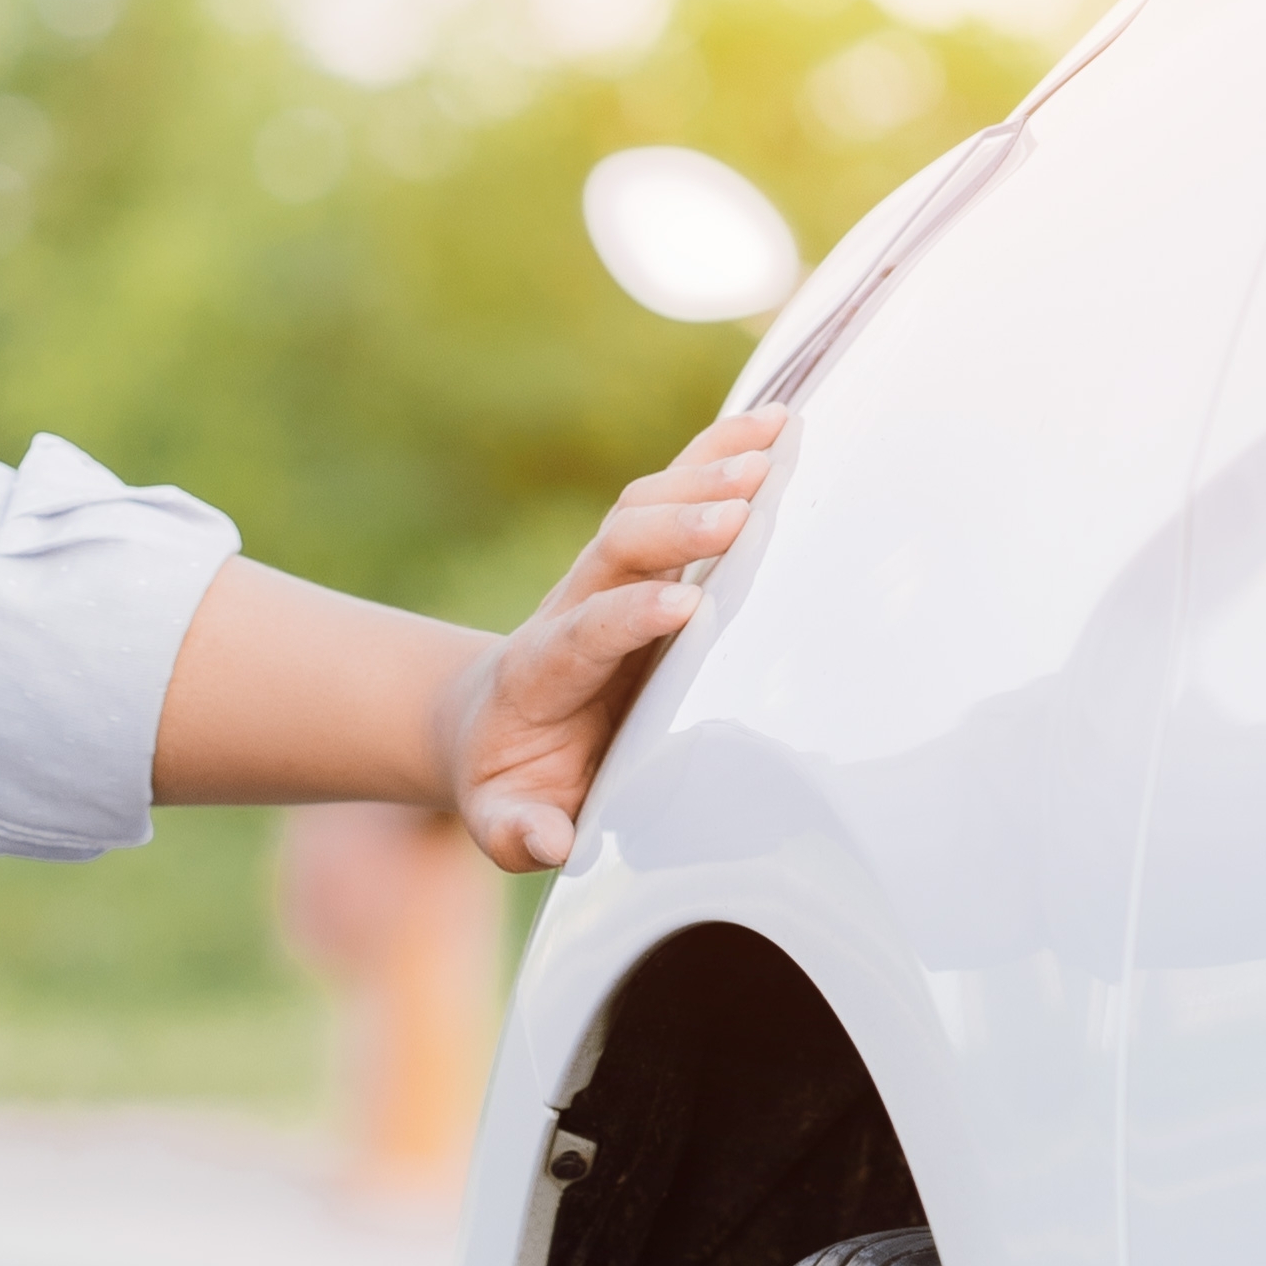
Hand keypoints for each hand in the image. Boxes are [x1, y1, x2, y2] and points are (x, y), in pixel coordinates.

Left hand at [436, 408, 781, 871]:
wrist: (488, 725)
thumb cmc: (514, 781)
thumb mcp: (503, 819)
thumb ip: (519, 832)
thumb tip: (550, 843)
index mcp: (544, 673)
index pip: (584, 632)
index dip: (629, 616)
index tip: (683, 605)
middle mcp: (574, 607)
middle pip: (618, 546)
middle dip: (678, 525)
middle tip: (742, 505)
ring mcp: (608, 577)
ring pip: (648, 507)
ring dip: (706, 473)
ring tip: (775, 444)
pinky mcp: (640, 560)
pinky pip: (675, 493)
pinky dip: (720, 453)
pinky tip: (777, 422)